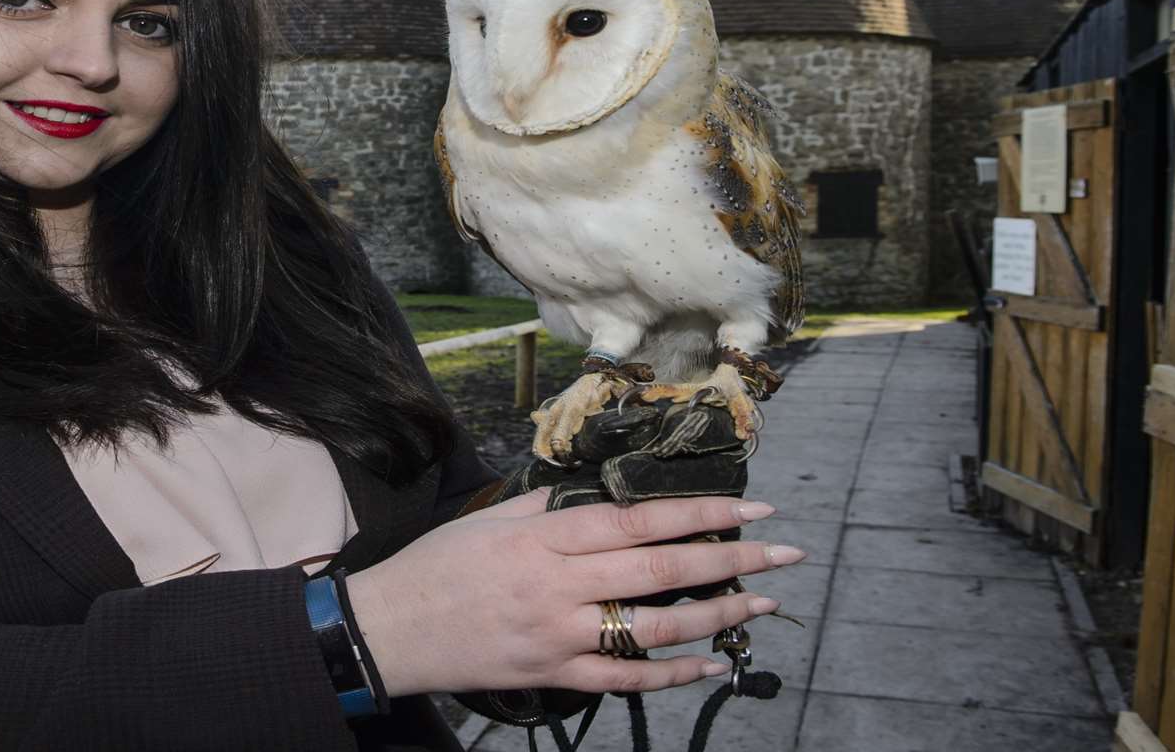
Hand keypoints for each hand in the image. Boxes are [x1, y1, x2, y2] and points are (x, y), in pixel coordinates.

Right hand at [345, 490, 803, 698]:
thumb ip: (548, 508)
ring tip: (762, 605)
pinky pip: (626, 679)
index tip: (752, 507)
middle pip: (662, 571)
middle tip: (784, 553)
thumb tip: (603, 496)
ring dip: (718, 617)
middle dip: (732, 561)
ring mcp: (560, 637)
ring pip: (656, 629)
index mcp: (545, 539)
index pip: (639, 521)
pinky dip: (674, 674)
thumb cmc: (436, 565)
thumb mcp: (489, 520)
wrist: (389, 630)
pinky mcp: (555, 676)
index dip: (700, 513)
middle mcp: (560, 587)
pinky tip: (712, 664)